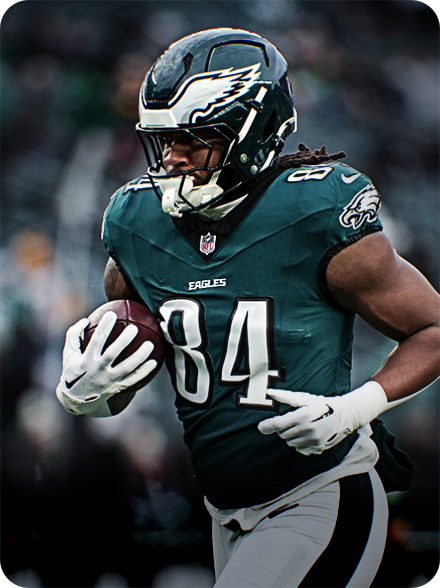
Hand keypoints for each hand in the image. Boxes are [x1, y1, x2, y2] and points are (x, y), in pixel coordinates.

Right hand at [56, 311, 156, 414]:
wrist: (76, 399)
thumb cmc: (73, 370)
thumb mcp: (68, 353)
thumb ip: (73, 335)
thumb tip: (85, 320)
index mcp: (86, 360)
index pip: (96, 340)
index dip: (104, 327)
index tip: (112, 314)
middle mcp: (98, 371)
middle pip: (113, 354)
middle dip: (123, 341)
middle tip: (134, 328)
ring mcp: (108, 381)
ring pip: (127, 368)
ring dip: (139, 356)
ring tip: (150, 344)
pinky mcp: (117, 387)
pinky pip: (133, 379)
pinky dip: (144, 372)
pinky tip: (155, 362)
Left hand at [258, 384, 386, 454]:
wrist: (346, 415)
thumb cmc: (323, 404)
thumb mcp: (305, 398)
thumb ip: (285, 397)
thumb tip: (269, 393)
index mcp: (303, 415)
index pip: (278, 425)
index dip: (266, 426)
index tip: (261, 427)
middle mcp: (307, 429)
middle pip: (282, 435)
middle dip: (284, 428)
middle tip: (293, 421)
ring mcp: (313, 441)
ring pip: (290, 443)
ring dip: (292, 436)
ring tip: (302, 427)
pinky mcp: (318, 448)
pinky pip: (300, 449)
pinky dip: (300, 444)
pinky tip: (308, 435)